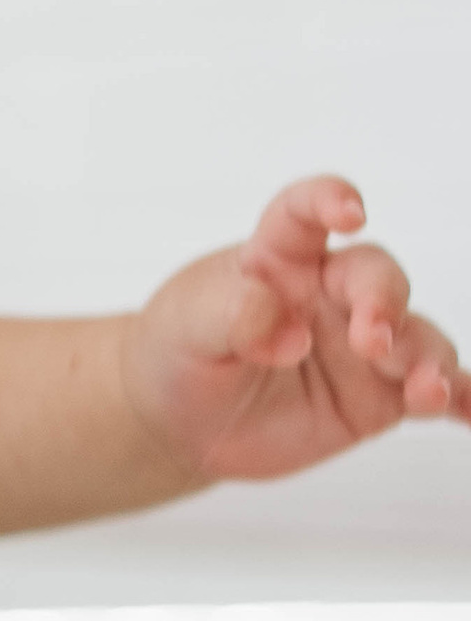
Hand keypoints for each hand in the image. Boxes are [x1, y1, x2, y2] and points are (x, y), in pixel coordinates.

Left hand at [122, 179, 468, 487]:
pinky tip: (469, 411)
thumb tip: (288, 335)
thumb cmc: (181, 351)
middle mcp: (332, 292)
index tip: (350, 213)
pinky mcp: (377, 396)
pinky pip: (427, 393)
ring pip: (416, 338)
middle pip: (377, 278)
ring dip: (429, 359)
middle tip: (370, 339)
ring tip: (428, 390)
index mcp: (279, 256)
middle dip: (383, 303)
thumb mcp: (186, 326)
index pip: (306, 212)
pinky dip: (459, 398)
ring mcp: (361, 344)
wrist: (180, 419)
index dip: (331, 201)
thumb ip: (232, 315)